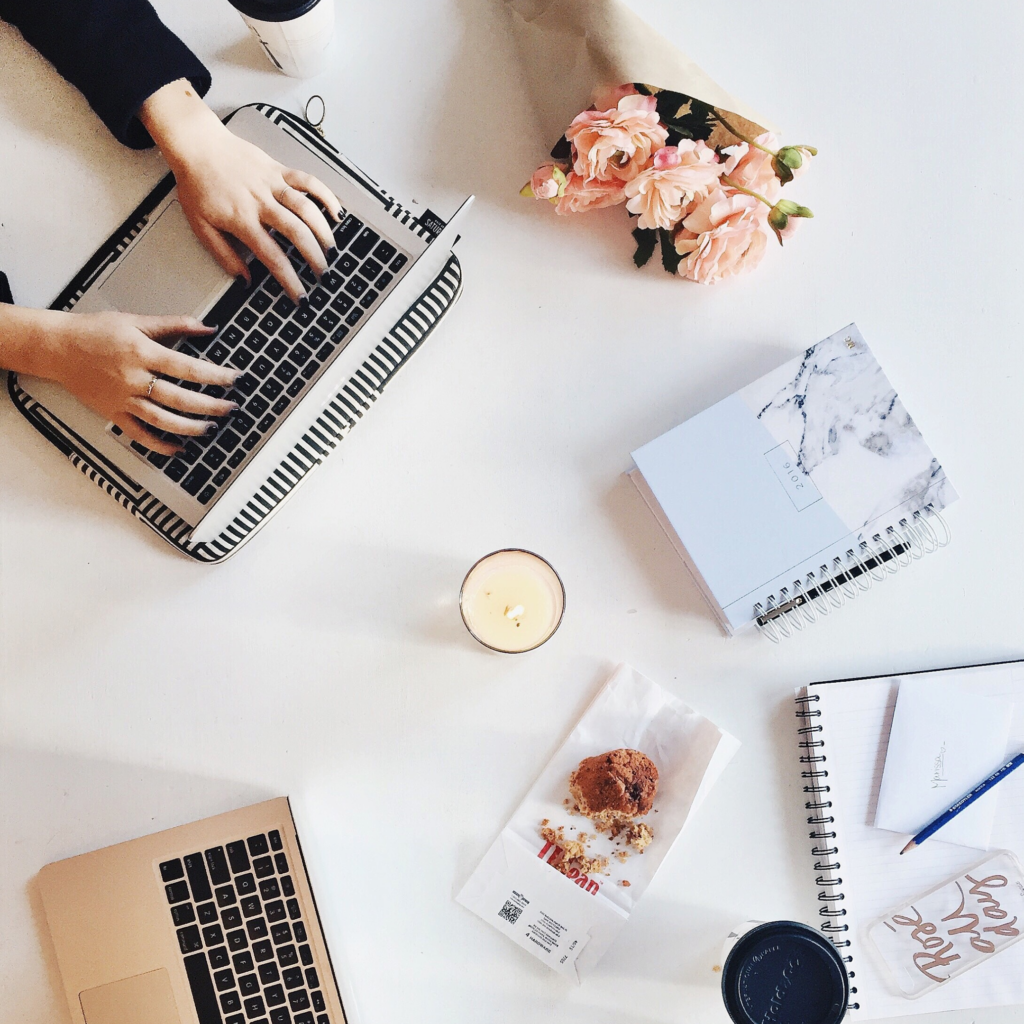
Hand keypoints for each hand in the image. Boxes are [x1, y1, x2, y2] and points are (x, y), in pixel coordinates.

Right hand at [45, 311, 240, 455]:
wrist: (57, 347)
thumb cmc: (94, 331)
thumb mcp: (135, 320)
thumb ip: (174, 324)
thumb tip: (207, 327)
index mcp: (142, 353)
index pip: (187, 368)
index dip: (215, 375)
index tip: (234, 379)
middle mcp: (133, 379)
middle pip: (179, 398)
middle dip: (210, 405)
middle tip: (231, 408)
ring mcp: (123, 399)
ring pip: (162, 420)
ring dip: (190, 428)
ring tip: (211, 429)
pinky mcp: (113, 413)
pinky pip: (138, 434)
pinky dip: (159, 445)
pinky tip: (178, 449)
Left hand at [139, 80, 343, 303]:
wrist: (196, 145)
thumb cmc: (197, 183)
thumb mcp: (201, 227)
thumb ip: (224, 255)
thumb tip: (243, 279)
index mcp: (242, 220)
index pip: (273, 257)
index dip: (290, 280)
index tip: (300, 295)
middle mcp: (260, 202)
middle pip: (297, 233)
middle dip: (315, 257)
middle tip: (322, 273)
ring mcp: (272, 184)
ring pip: (307, 208)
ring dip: (323, 231)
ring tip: (331, 249)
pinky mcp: (278, 169)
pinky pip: (308, 181)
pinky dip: (326, 195)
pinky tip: (336, 212)